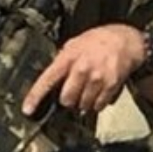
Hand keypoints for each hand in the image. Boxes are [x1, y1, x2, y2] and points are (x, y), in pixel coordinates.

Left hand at [22, 24, 145, 116]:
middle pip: (66, 99)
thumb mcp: (74, 44)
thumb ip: (61, 62)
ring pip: (83, 105)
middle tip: (74, 90)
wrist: (125, 41)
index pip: (48, 79)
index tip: (27, 110)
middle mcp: (82, 68)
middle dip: (68, 99)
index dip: (35, 96)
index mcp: (68, 57)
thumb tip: (49, 81)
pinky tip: (98, 91)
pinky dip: (97, 103)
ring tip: (88, 88)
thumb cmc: (97, 42)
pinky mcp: (110, 86)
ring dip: (83, 102)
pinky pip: (98, 106)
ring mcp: (97, 78)